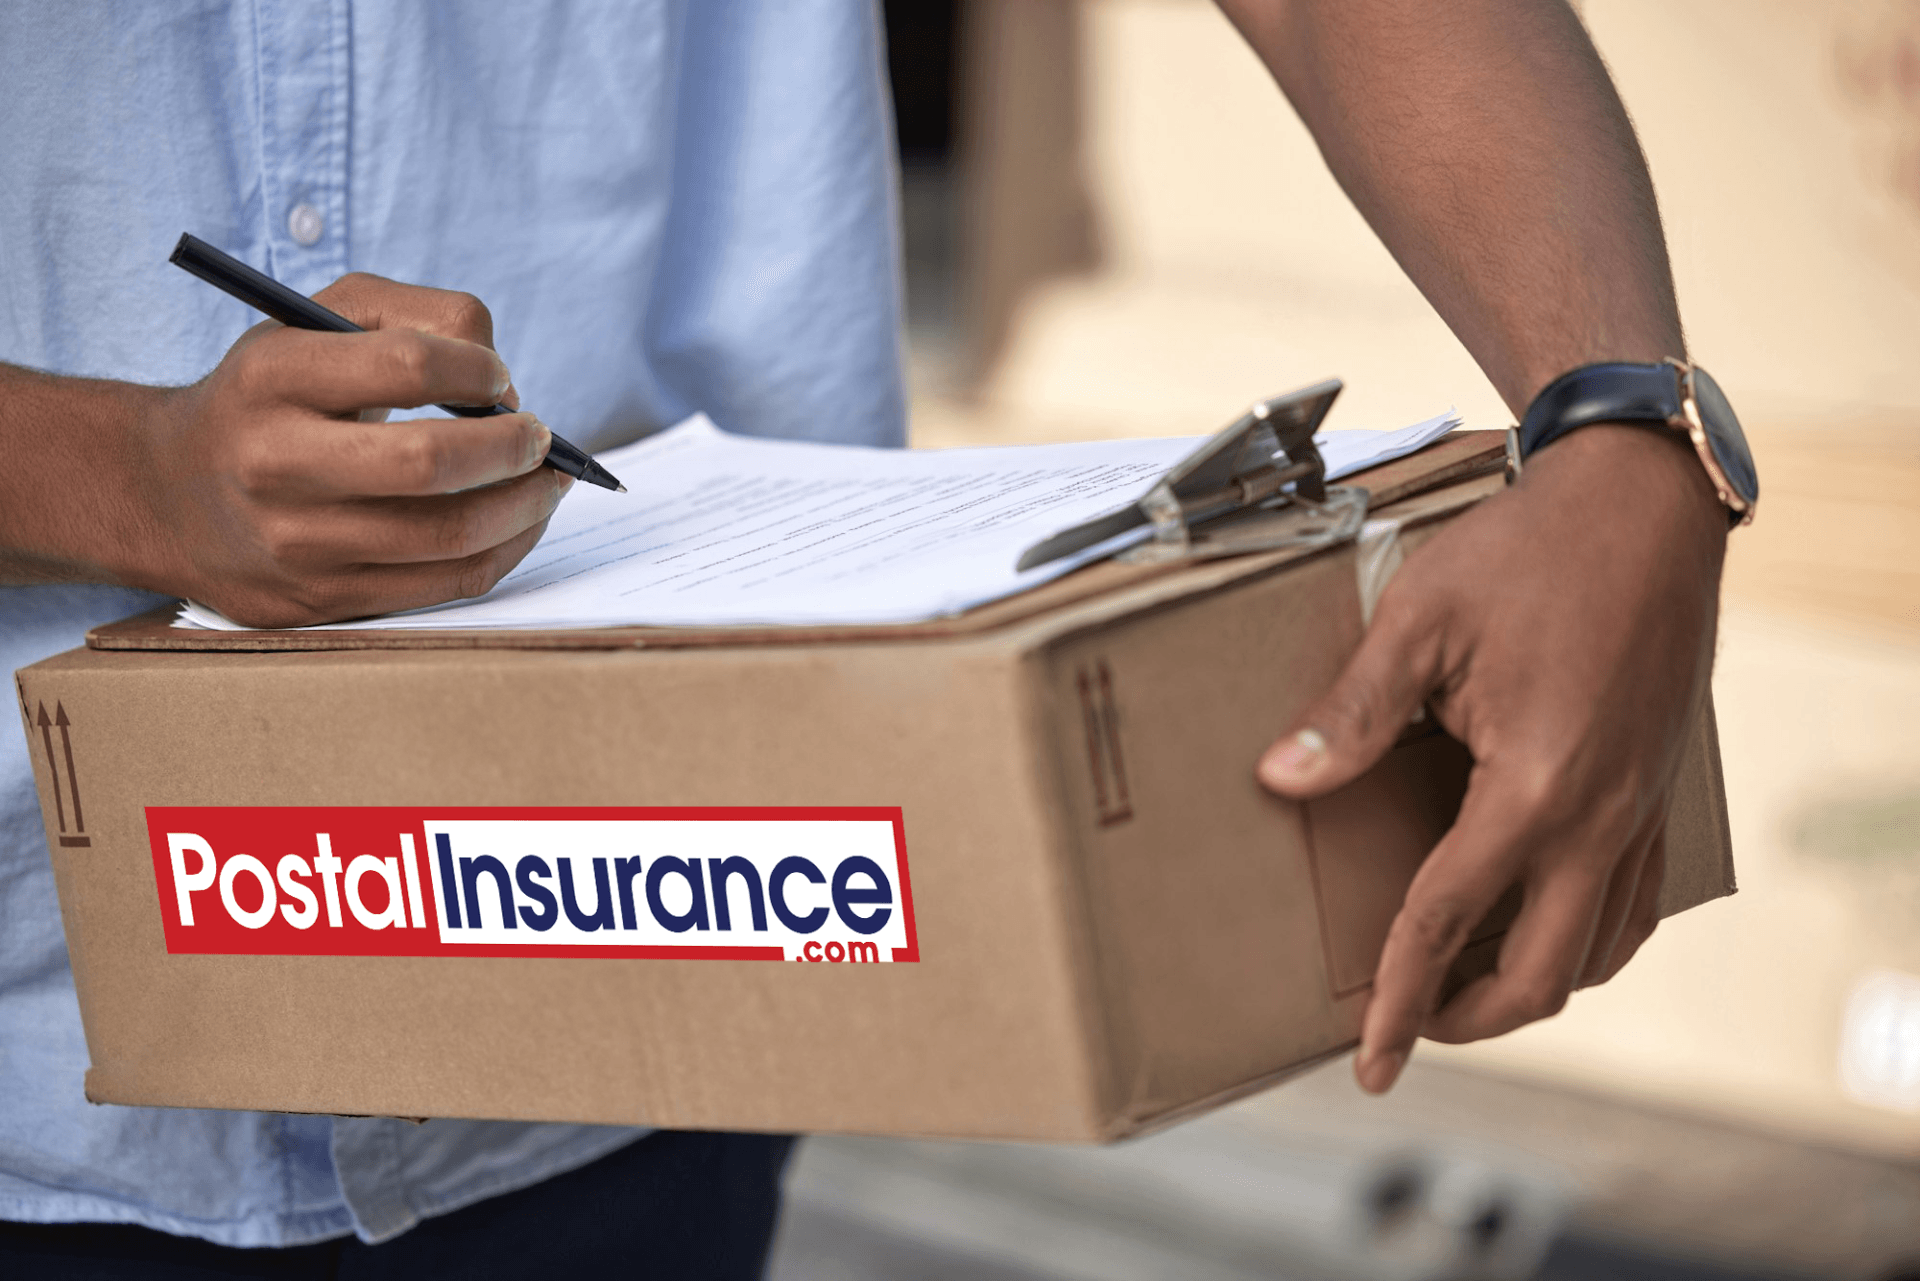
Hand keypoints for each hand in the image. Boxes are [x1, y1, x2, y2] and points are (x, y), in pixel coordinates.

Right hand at [129, 273, 569, 626]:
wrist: (167, 494)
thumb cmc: (269, 396)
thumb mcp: (311, 323)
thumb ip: (411, 314)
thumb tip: (500, 378)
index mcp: (271, 378)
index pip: (405, 364)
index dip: (476, 369)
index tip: (501, 378)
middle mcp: (274, 463)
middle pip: (428, 464)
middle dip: (511, 448)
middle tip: (542, 437)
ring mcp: (296, 543)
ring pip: (448, 536)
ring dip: (524, 506)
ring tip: (547, 481)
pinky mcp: (322, 599)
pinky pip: (445, 585)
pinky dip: (505, 550)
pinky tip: (520, 521)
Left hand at [1257, 425, 1727, 1092]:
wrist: (1643, 503)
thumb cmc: (1529, 552)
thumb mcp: (1419, 623)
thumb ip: (1351, 715)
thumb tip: (1280, 781)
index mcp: (1534, 788)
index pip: (1447, 921)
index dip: (1397, 996)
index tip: (1366, 1057)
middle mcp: (1602, 818)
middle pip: (1541, 974)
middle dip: (1468, 1018)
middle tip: (1403, 1026)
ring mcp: (1642, 808)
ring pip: (1598, 950)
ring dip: (1528, 984)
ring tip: (1459, 983)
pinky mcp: (1659, 789)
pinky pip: (1633, 903)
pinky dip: (1582, 937)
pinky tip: (1535, 919)